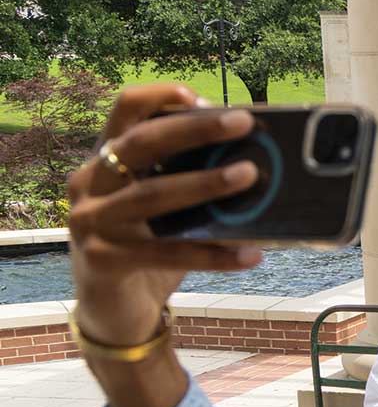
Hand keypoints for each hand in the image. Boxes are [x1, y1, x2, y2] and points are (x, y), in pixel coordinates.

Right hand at [68, 85, 262, 346]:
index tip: (202, 97)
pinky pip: (167, 254)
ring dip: (205, 184)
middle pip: (140, 144)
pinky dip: (213, 254)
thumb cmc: (147, 245)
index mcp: (105, 160)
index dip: (161, 98)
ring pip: (153, 196)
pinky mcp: (105, 260)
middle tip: (243, 123)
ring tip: (250, 176)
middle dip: (193, 130)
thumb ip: (187, 180)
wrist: (112, 308)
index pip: (125, 112)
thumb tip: (256, 162)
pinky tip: (250, 254)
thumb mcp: (161, 206)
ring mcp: (92, 222)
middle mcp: (90, 183)